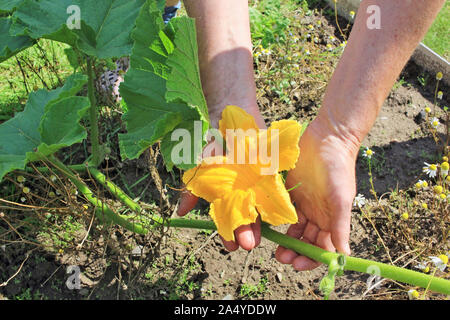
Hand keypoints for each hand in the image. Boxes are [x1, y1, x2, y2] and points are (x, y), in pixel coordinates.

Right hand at [177, 107, 265, 251]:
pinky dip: (276, 199)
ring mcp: (256, 180)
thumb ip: (193, 187)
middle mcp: (240, 188)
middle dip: (245, 231)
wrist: (230, 108)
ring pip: (259, 205)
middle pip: (245, 214)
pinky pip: (275, 187)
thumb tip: (182, 212)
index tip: (231, 246)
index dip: (228, 232)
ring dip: (260, 221)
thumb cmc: (212, 135)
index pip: (227, 217)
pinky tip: (280, 213)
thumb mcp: (200, 161)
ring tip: (261, 236)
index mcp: (224, 190)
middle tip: (247, 246)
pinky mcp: (270, 168)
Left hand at [275, 118, 358, 270]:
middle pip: (307, 241)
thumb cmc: (337, 168)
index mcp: (332, 219)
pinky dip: (277, 221)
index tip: (297, 264)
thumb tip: (344, 254)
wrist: (327, 137)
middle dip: (296, 251)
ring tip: (276, 249)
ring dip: (286, 240)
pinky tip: (268, 227)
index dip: (312, 258)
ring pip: (294, 229)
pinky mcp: (291, 191)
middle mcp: (319, 215)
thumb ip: (340, 225)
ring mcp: (304, 204)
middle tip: (282, 258)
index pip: (323, 247)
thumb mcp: (340, 198)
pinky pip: (284, 211)